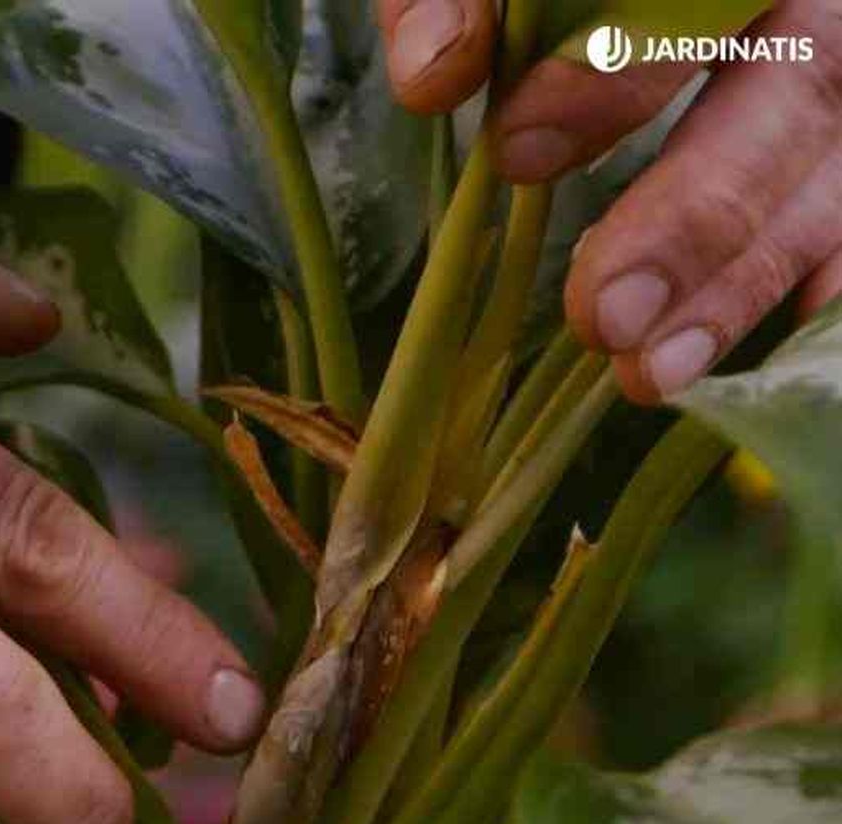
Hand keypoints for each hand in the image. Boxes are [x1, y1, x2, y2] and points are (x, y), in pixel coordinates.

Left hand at [378, 0, 841, 400]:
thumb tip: (434, 72)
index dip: (611, 77)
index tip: (515, 150)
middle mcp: (817, 6)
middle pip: (793, 99)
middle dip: (693, 217)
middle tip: (602, 316)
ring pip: (828, 183)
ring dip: (736, 288)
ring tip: (646, 374)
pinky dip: (817, 290)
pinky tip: (754, 356)